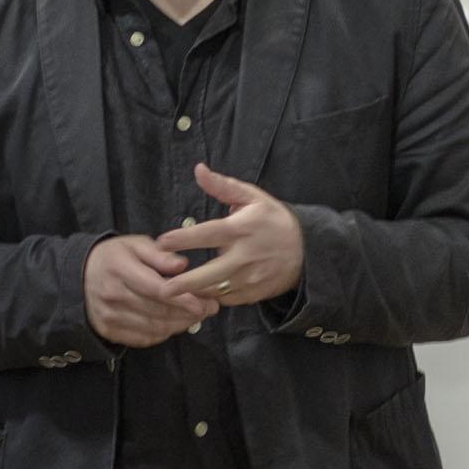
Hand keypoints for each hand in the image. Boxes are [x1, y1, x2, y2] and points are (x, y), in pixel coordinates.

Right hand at [85, 232, 217, 347]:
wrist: (79, 275)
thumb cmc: (114, 257)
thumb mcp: (134, 245)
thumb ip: (159, 254)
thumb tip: (182, 265)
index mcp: (119, 268)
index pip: (156, 289)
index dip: (183, 299)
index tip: (204, 302)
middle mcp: (112, 295)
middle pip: (158, 311)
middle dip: (188, 313)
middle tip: (210, 309)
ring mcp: (109, 316)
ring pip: (154, 327)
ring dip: (180, 325)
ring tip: (197, 316)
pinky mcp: (109, 330)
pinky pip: (143, 338)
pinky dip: (163, 333)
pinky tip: (175, 324)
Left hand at [155, 167, 304, 310]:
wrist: (307, 250)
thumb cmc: (273, 220)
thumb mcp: (252, 197)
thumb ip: (223, 186)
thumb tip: (198, 169)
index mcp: (242, 229)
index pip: (208, 234)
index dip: (184, 239)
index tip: (161, 242)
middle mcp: (245, 256)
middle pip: (210, 273)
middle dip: (185, 282)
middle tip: (162, 288)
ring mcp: (250, 279)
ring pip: (216, 291)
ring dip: (194, 294)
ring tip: (172, 294)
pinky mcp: (253, 295)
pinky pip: (226, 300)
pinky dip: (210, 298)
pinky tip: (195, 296)